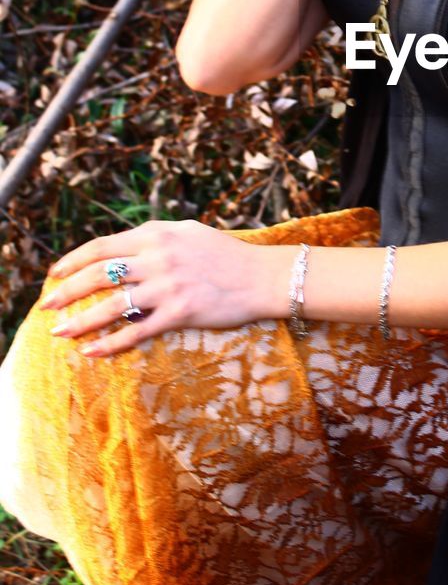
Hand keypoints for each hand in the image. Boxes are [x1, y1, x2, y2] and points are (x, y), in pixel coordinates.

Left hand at [37, 220, 286, 357]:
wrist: (263, 276)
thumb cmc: (225, 255)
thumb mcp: (187, 233)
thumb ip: (155, 237)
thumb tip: (121, 248)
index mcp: (157, 234)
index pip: (103, 246)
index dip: (73, 260)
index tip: (54, 274)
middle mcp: (159, 257)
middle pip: (99, 274)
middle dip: (67, 291)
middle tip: (46, 305)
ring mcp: (169, 286)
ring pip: (112, 305)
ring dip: (81, 321)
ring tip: (60, 332)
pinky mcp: (181, 312)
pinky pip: (136, 331)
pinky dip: (110, 343)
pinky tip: (92, 352)